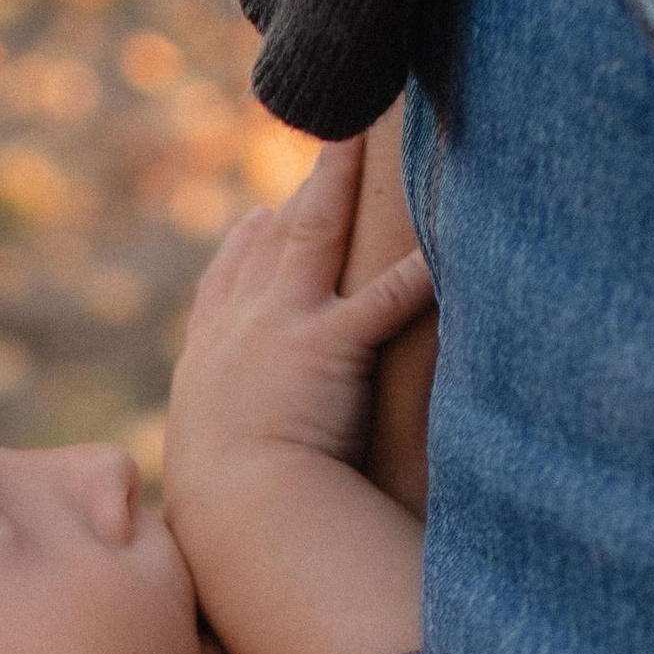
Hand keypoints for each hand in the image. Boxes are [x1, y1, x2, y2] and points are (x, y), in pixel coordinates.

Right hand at [172, 136, 434, 486]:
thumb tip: (237, 475)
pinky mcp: (329, 345)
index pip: (227, 288)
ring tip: (361, 137)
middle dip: (300, 193)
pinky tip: (444, 242)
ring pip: (315, 238)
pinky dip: (415, 268)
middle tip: (325, 143)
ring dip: (338, 185)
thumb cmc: (225, 515)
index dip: (248, 247)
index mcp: (209, 360)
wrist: (232, 515)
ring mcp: (283, 328)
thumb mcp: (210, 471)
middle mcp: (242, 329)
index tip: (263, 217)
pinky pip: (383, 296)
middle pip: (274, 242)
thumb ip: (230, 453)